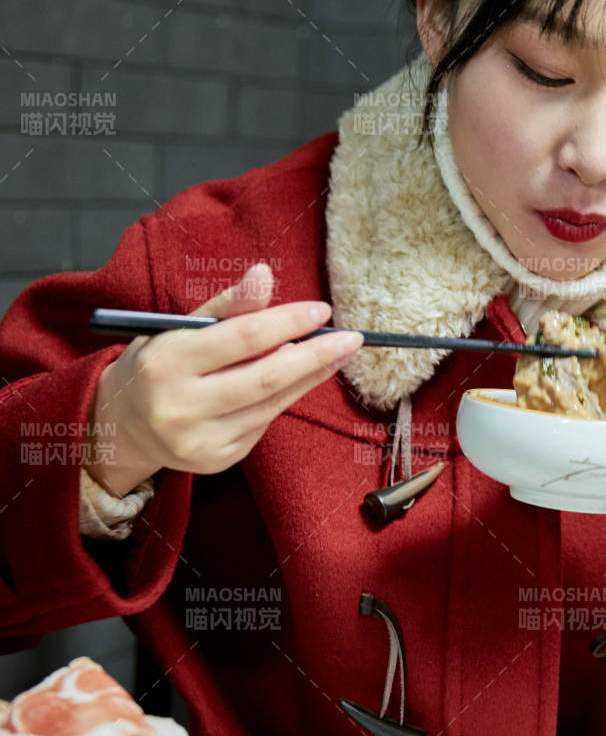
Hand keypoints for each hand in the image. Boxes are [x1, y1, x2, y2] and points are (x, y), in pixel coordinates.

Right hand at [84, 263, 361, 495]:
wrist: (123, 425)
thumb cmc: (159, 364)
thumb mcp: (179, 327)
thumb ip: (227, 305)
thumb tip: (264, 274)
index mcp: (166, 362)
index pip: (241, 337)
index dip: (286, 322)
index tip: (321, 311)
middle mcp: (179, 406)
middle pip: (264, 377)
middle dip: (314, 356)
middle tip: (352, 339)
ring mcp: (199, 440)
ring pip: (270, 404)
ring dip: (308, 377)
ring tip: (334, 355)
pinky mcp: (215, 461)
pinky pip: (262, 424)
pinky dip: (283, 398)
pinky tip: (296, 380)